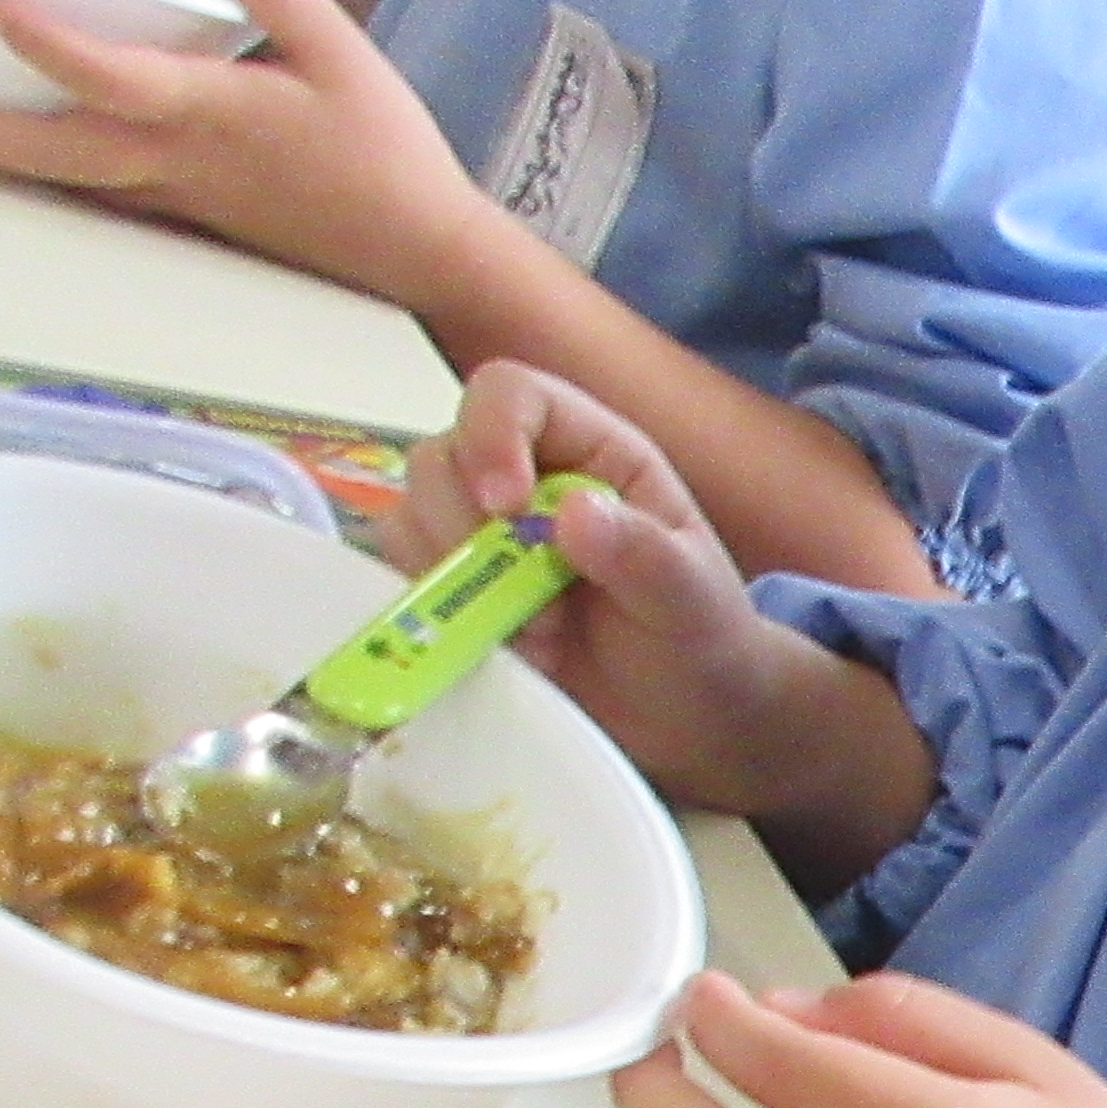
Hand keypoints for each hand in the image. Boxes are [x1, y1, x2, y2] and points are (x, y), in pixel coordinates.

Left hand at [0, 0, 496, 306]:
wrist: (420, 250)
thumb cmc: (387, 154)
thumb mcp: (348, 55)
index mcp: (213, 113)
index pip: (109, 77)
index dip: (46, 42)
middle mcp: (181, 160)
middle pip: (60, 152)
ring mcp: (184, 196)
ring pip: (76, 177)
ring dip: (12, 154)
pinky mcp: (199, 215)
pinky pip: (111, 190)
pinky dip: (64, 169)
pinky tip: (48, 150)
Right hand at [385, 365, 860, 809]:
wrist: (687, 712)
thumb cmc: (699, 635)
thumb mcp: (692, 597)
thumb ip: (644, 554)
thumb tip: (573, 513)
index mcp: (590, 449)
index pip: (511, 395)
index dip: (492, 436)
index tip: (507, 506)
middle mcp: (527, 475)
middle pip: (441, 457)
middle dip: (469, 532)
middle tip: (544, 608)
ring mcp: (483, 532)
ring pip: (412, 516)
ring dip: (459, 584)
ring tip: (543, 638)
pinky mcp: (458, 588)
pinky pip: (407, 578)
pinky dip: (442, 617)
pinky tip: (514, 652)